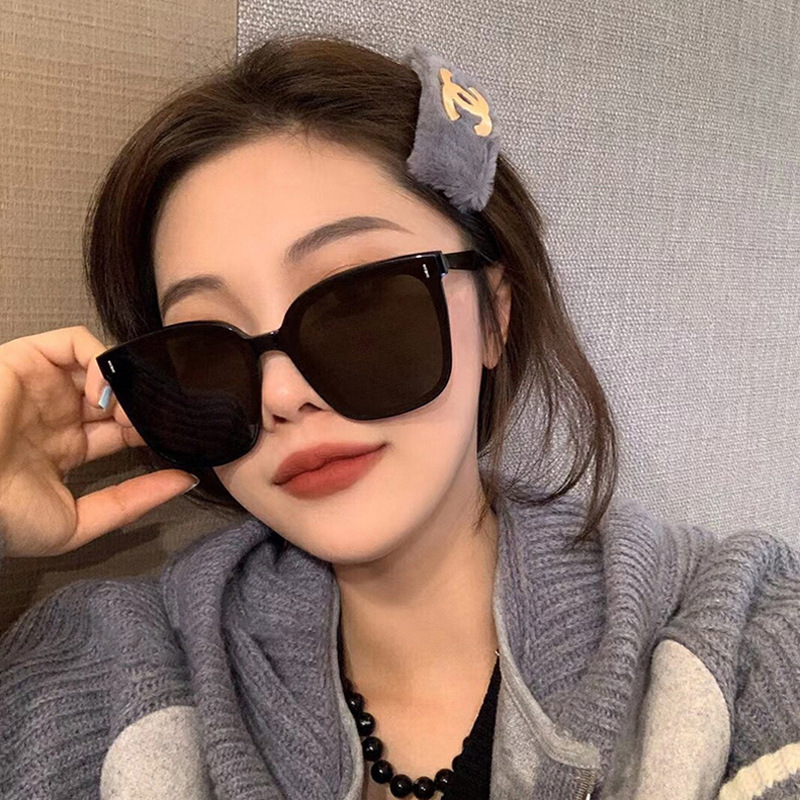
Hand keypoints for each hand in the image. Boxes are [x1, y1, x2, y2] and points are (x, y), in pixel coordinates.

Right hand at [0, 325, 196, 557]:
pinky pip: (77, 342)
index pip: (123, 430)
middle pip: (119, 396)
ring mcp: (42, 385)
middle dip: (144, 408)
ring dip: (126, 387)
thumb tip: (184, 481)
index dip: (150, 431)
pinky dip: (102, 362)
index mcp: (65, 448)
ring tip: (127, 417)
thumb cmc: (4, 519)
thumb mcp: (78, 522)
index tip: (175, 440)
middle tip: (156, 426)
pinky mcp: (27, 359)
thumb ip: (132, 501)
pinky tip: (105, 398)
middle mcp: (56, 413)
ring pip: (104, 367)